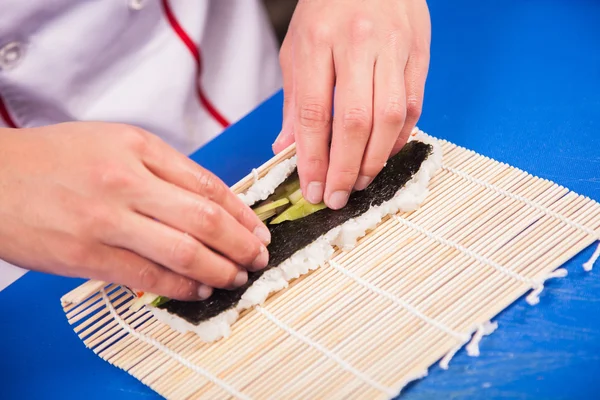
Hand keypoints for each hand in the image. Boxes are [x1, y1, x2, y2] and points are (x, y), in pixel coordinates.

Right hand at [0, 123, 270, 299]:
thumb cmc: (56, 158)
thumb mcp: (115, 142)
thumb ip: (163, 168)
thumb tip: (210, 202)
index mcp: (138, 148)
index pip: (208, 185)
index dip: (242, 213)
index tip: (258, 229)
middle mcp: (127, 182)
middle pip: (205, 219)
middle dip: (241, 244)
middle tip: (258, 257)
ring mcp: (107, 220)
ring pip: (183, 252)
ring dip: (220, 270)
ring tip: (237, 277)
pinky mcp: (88, 255)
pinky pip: (149, 277)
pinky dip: (181, 287)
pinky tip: (199, 290)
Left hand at [273, 0, 430, 208]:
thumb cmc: (326, 9)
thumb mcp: (297, 48)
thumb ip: (294, 102)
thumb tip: (286, 150)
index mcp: (318, 42)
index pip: (315, 113)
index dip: (313, 159)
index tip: (312, 189)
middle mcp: (359, 44)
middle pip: (355, 121)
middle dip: (345, 168)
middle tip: (336, 197)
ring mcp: (395, 48)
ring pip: (391, 118)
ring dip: (375, 159)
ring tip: (359, 182)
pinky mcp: (419, 53)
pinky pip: (414, 105)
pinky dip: (400, 138)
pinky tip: (384, 154)